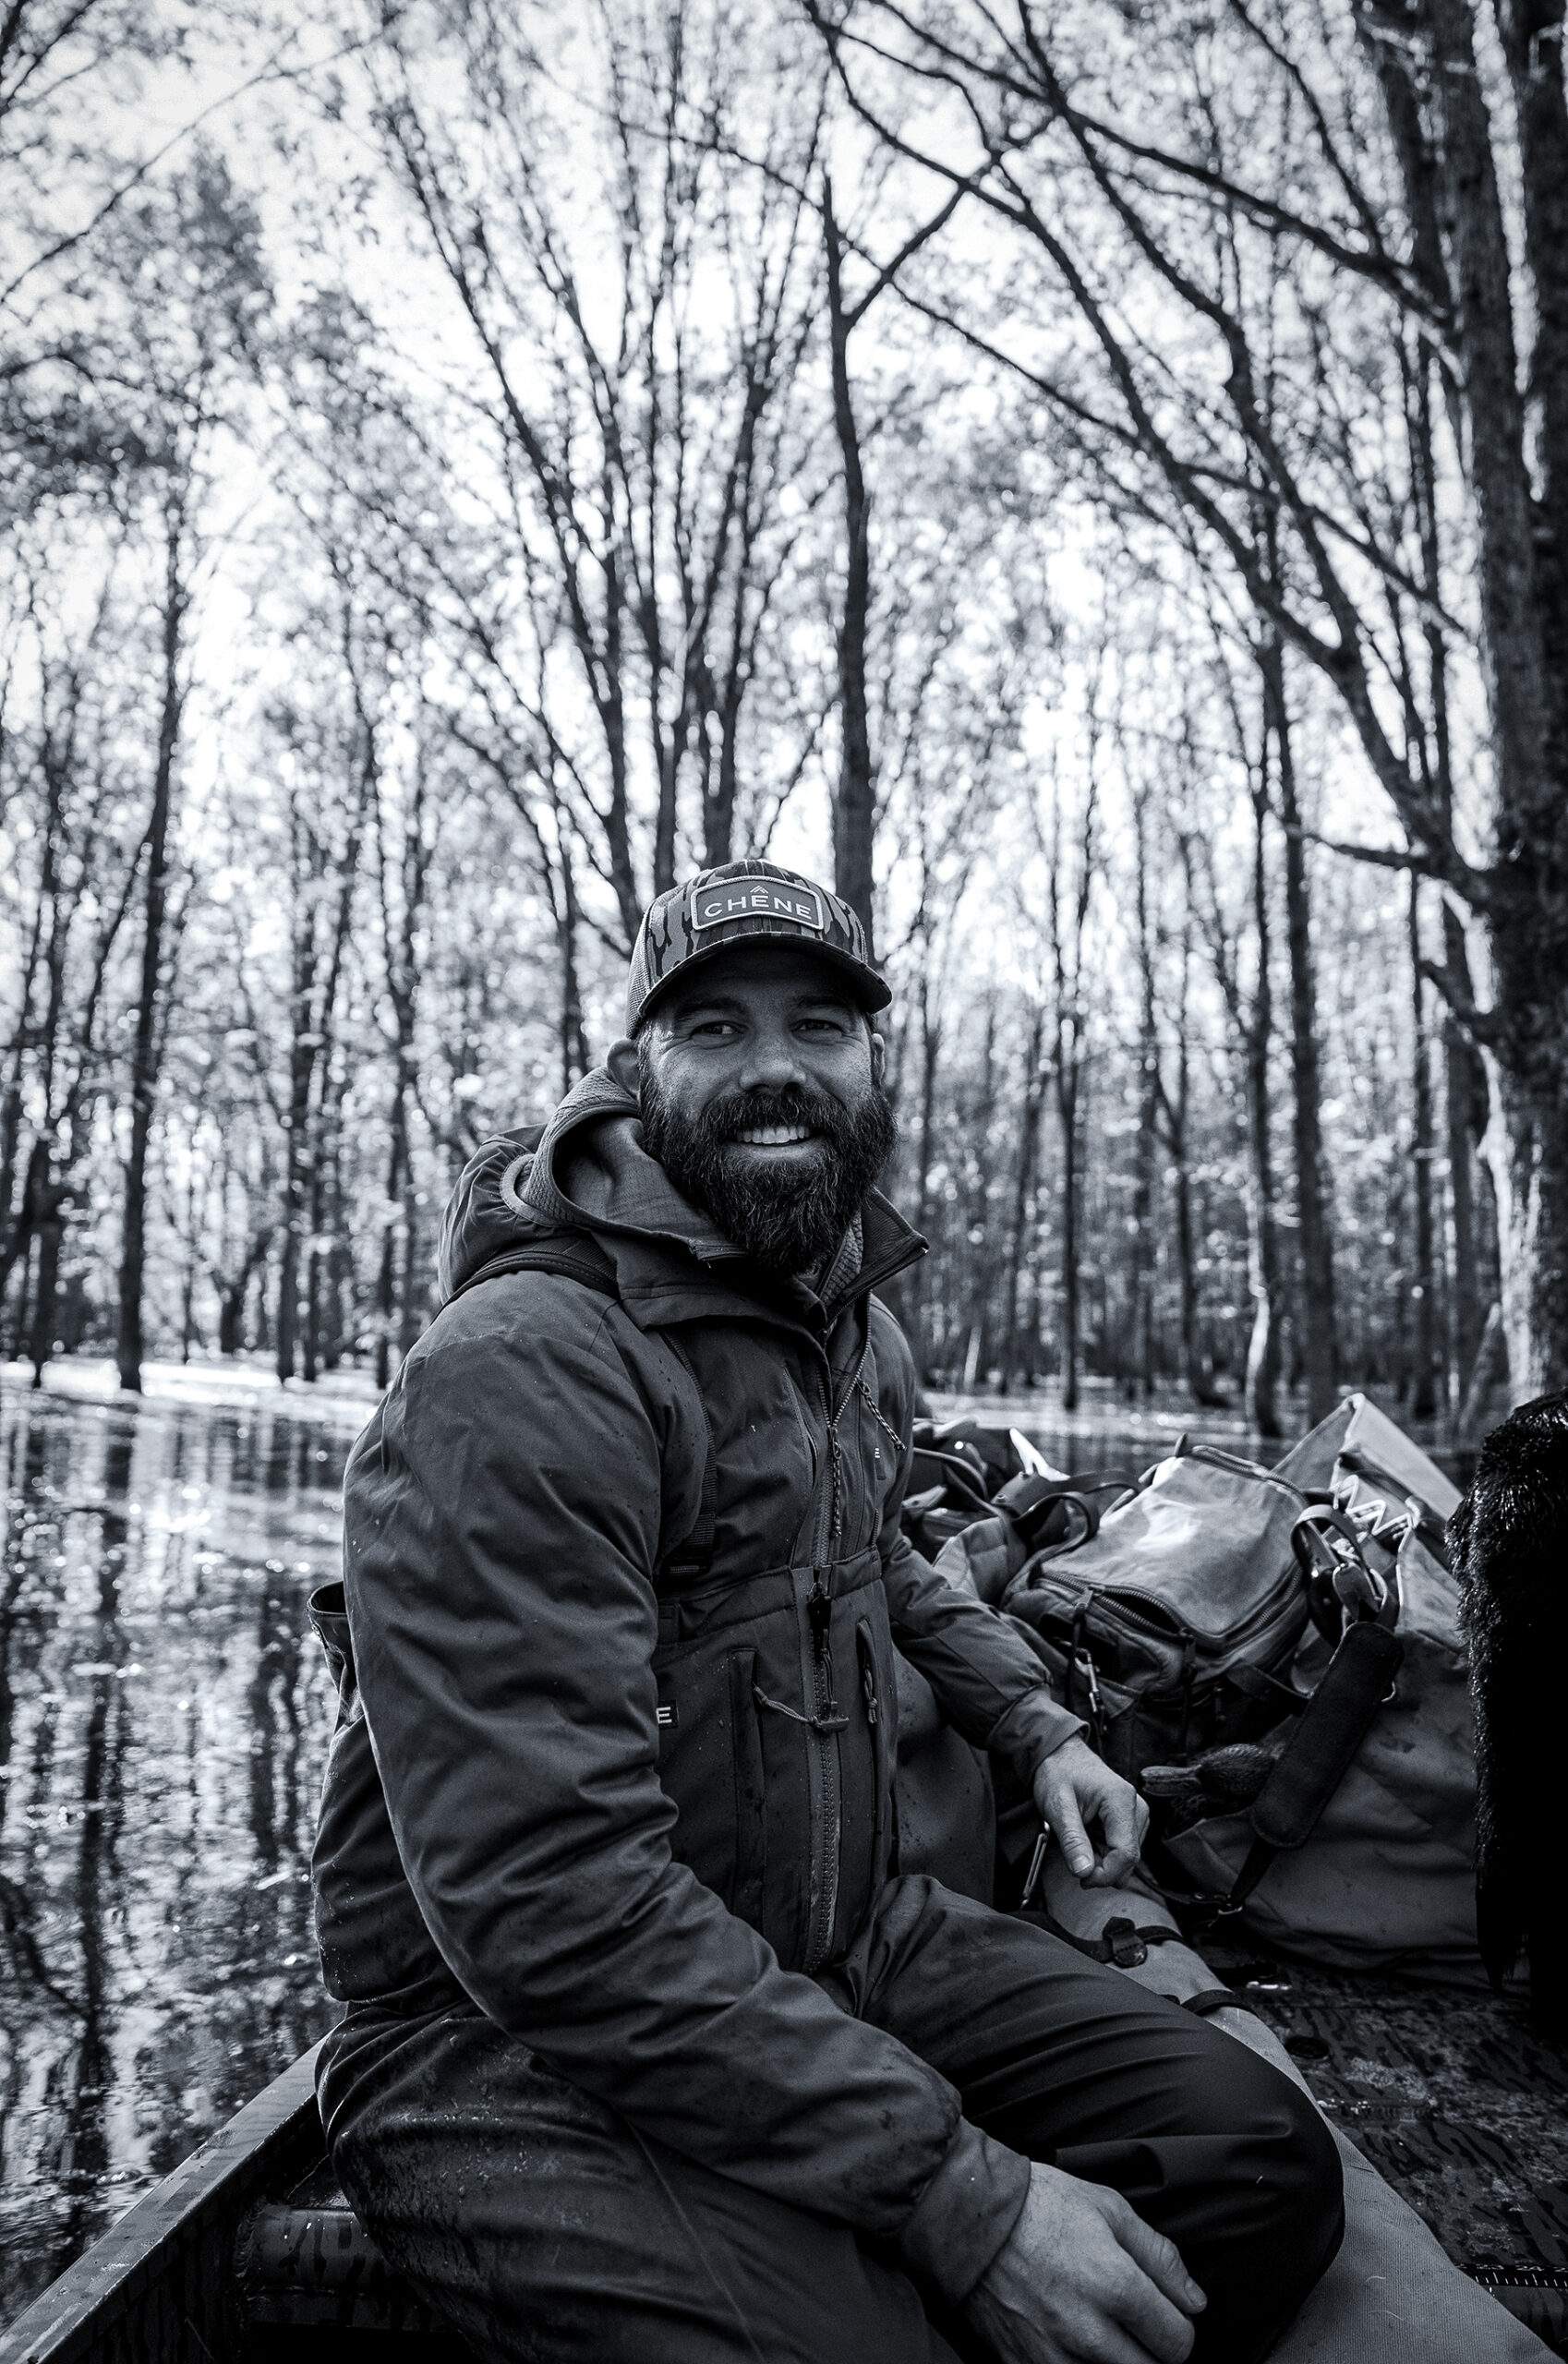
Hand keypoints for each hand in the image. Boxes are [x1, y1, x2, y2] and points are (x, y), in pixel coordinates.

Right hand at [965, 2160, 1204, 2363]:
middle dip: (1150, 2350)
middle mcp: (1087, 2329)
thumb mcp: (1108, 2208)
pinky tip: (1070, 2340)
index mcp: (1114, 2284)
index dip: (1178, 2328)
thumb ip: (1159, 2255)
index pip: (1178, 2343)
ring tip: (1101, 2331)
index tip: (1164, 2315)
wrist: (967, 2215)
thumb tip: (1194, 2302)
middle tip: (1133, 2324)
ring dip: (1114, 2361)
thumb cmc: (1039, 2204)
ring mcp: (1051, 2354)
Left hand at [1032, 1738, 1149, 1888]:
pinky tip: (1088, 1836)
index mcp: (1120, 1800)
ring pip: (1126, 1857)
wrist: (1061, 1755)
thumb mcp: (1058, 1806)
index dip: (1105, 1874)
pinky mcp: (1131, 1819)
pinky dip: (1103, 1851)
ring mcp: (1136, 1813)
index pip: (1126, 1853)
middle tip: (1074, 1858)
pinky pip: (1122, 1848)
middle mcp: (1136, 1807)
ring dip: (1102, 1859)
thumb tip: (1084, 1872)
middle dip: (1102, 1868)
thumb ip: (1072, 1840)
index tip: (1083, 1878)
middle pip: (1129, 1858)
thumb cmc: (1059, 1773)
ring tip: (1079, 1839)